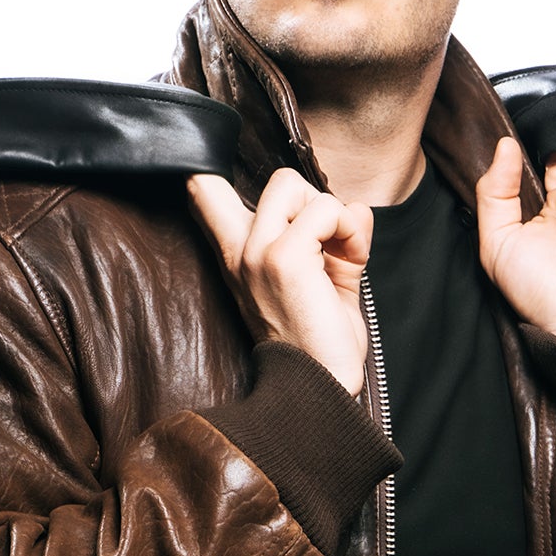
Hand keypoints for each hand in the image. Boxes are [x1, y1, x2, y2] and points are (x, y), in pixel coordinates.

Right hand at [187, 169, 375, 393]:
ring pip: (297, 185)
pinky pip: (328, 210)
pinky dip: (351, 230)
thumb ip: (332, 238)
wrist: (321, 388)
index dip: (223, 166)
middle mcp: (239, 250)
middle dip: (312, 199)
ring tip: (341, 257)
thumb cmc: (321, 340)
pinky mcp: (282, 258)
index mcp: (238, 255)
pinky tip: (352, 262)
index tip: (263, 193)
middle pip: (275, 179)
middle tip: (325, 243)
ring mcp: (256, 252)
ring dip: (334, 216)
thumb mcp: (323, 278)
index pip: (202, 189)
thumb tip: (353, 206)